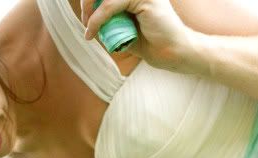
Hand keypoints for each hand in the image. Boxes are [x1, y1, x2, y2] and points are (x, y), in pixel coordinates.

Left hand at [81, 0, 198, 69]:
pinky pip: (109, 5)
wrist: (172, 52)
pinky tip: (92, 32)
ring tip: (88, 28)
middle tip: (85, 21)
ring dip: (90, 11)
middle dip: (88, 2)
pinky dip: (97, 19)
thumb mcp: (123, 25)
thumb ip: (110, 16)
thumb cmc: (150, 42)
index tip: (86, 16)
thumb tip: (88, 11)